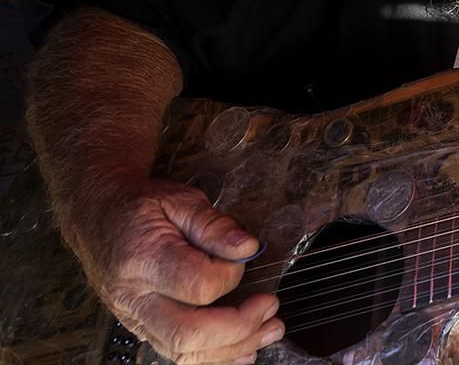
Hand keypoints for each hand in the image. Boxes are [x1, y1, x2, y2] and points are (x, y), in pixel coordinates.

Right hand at [74, 180, 283, 364]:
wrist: (96, 216)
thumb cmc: (139, 207)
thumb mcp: (179, 200)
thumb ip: (215, 225)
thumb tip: (248, 247)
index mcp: (143, 260)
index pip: (198, 286)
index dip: (232, 275)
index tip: (246, 257)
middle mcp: (134, 298)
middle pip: (188, 334)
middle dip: (239, 328)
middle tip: (271, 308)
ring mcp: (134, 318)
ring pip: (181, 353)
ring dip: (232, 349)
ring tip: (269, 331)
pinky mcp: (141, 327)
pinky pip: (176, 353)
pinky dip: (213, 356)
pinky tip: (243, 348)